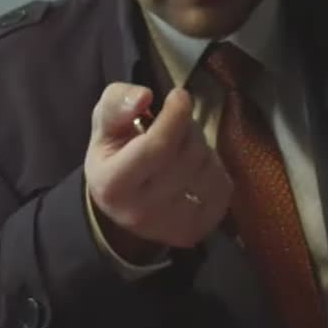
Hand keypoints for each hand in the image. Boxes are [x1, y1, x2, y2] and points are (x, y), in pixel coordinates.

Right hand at [84, 83, 232, 256]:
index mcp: (113, 184)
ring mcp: (171, 228)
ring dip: (202, 148)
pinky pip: (223, 186)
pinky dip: (214, 169)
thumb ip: (117, 103)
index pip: (157, 147)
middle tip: (175, 124)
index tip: (179, 95)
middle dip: (187, 128)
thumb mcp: (103, 123)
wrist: (118, 204)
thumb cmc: (112, 155)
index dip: (176, 115)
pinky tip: (194, 168)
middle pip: (187, 155)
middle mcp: (141, 212)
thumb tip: (144, 96)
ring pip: (208, 169)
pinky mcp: (196, 232)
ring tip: (181, 147)